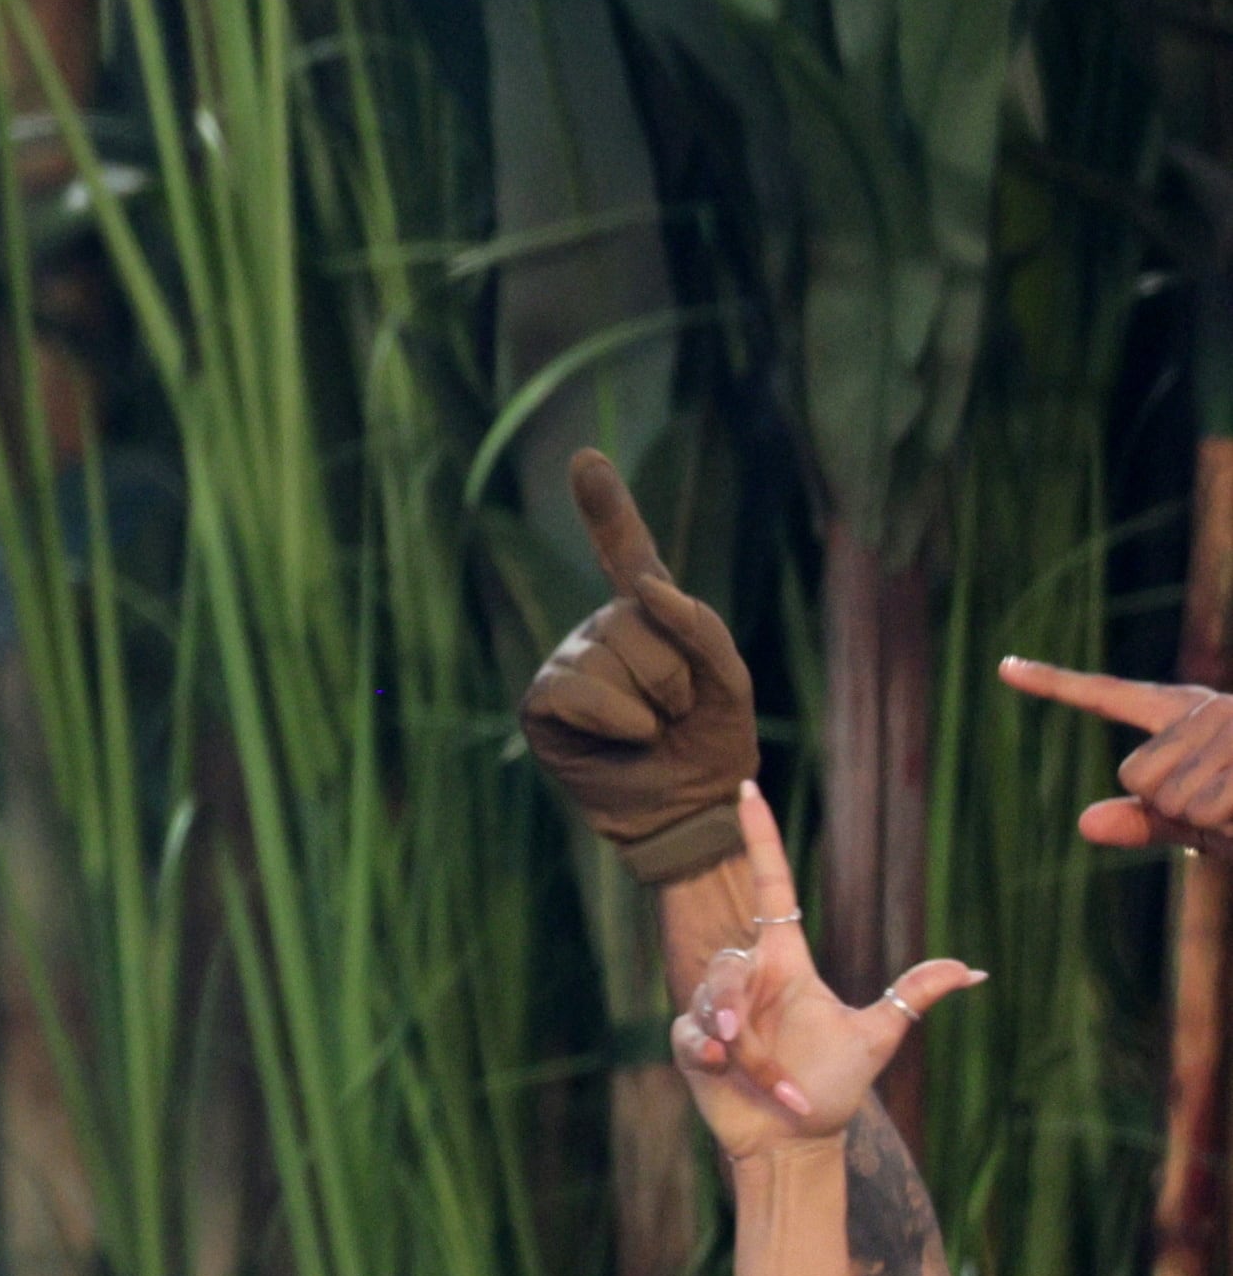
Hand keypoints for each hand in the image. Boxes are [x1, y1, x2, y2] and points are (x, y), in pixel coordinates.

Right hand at [520, 450, 757, 875]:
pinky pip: (578, 689)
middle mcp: (602, 632)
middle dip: (673, 674)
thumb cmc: (711, 747)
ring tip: (650, 735)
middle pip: (635, 620)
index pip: (627, 554)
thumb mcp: (731, 683)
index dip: (605, 508)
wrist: (690, 815)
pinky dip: (615, 719)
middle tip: (676, 716)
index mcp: (648, 619)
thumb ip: (702, 628)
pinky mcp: (543, 704)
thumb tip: (644, 587)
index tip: (584, 460)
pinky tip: (623, 742)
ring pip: (611, 655)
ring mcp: (568, 665)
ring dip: (649, 705)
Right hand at [667, 785, 977, 1161]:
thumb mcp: (876, 1038)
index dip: (761, 838)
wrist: (793, 1141)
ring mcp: (716, 1008)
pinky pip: (689, 1030)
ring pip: (711, 999)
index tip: (748, 789)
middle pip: (729, 961)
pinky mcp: (690, 1040)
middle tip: (744, 1040)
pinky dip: (710, 1054)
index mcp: (787, 962)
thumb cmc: (833, 1089)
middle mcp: (750, 978)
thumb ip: (913, 997)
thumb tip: (977, 969)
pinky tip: (725, 1074)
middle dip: (734, 1002)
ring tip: (751, 1074)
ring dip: (736, 1042)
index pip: (771, 885)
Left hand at [1000, 659, 1232, 852]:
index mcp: (1185, 713)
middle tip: (1221, 803)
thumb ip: (1141, 821)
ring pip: (1170, 800)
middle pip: (1135, 776)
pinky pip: (1205, 812)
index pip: (1108, 696)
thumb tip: (1085, 824)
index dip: (1054, 683)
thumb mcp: (1194, 822)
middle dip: (1172, 807)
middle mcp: (1208, 709)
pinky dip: (1227, 827)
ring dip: (1207, 820)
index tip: (1004, 667)